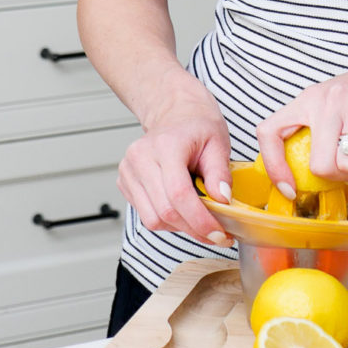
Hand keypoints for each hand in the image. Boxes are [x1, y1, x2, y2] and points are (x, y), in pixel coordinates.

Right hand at [117, 76, 233, 245]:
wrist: (176, 113)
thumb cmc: (197, 126)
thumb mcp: (218, 143)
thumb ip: (220, 174)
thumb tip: (223, 201)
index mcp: (165, 146)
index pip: (178, 194)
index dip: (199, 220)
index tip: (218, 233)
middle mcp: (140, 158)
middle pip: (164, 211)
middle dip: (193, 229)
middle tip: (217, 234)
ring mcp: (128, 171)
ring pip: (152, 219)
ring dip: (180, 228)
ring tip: (201, 221)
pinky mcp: (124, 182)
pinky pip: (145, 214)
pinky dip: (167, 220)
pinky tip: (183, 210)